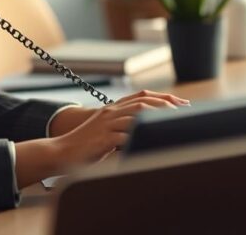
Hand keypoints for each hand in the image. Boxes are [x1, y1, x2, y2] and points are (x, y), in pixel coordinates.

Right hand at [56, 90, 188, 165]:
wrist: (61, 151)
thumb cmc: (86, 145)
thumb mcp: (106, 131)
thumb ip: (124, 128)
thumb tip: (146, 130)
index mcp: (113, 108)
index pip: (142, 95)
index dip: (163, 97)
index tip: (181, 102)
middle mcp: (111, 112)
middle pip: (143, 102)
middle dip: (166, 106)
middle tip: (184, 112)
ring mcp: (107, 124)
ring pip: (137, 115)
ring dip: (157, 119)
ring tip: (173, 125)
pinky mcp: (103, 139)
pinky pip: (125, 136)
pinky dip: (140, 137)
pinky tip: (153, 141)